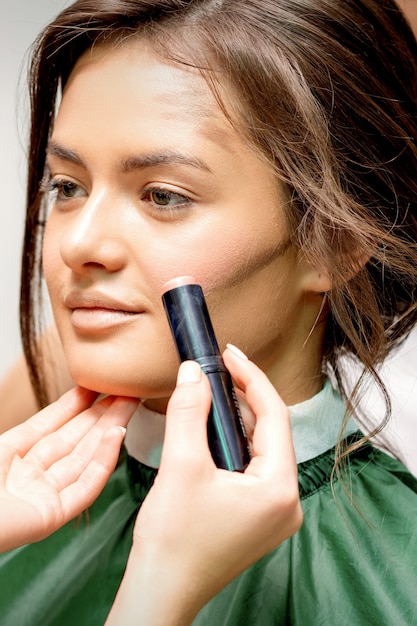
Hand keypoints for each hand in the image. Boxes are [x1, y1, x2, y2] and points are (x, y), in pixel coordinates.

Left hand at [0, 386, 137, 551]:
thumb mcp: (0, 446)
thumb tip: (59, 403)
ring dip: (108, 431)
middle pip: (74, 440)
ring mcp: (44, 495)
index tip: (96, 385)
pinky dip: (103, 460)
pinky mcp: (53, 515)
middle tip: (126, 391)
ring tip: (129, 406)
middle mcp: (31, 474)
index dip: (74, 404)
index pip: (51, 425)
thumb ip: (30, 427)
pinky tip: (116, 436)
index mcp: (12, 456)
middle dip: (101, 414)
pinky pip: (85, 486)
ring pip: (85, 458)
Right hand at [107, 346, 301, 624]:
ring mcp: (274, 512)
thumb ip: (189, 412)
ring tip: (217, 390)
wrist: (161, 591)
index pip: (274, 416)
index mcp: (279, 488)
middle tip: (221, 367)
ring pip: (262, 448)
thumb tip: (193, 370)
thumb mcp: (181, 466)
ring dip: (239, 418)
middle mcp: (287, 501)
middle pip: (271, 431)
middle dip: (246, 396)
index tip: (230, 354)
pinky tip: (217, 428)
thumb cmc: (173, 540)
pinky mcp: (258, 517)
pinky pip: (254, 467)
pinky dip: (236, 443)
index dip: (252, 378)